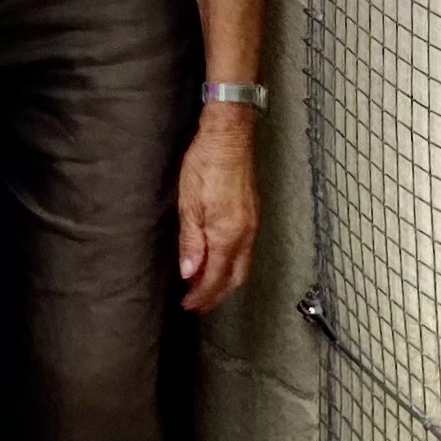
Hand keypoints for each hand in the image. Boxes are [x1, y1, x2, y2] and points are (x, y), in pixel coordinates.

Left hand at [176, 105, 260, 316]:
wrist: (229, 136)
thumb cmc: (205, 164)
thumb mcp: (189, 203)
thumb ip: (191, 241)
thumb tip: (190, 272)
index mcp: (227, 233)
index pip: (216, 277)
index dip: (201, 295)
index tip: (187, 305)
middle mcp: (245, 233)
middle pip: (235, 278)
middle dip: (216, 295)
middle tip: (196, 304)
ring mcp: (252, 224)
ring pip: (243, 265)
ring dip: (225, 281)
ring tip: (205, 287)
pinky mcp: (252, 214)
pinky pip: (246, 250)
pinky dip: (232, 264)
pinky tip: (219, 260)